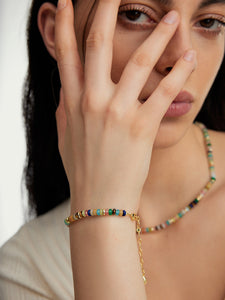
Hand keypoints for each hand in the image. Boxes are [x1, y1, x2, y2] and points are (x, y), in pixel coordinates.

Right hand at [55, 0, 195, 212]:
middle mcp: (92, 102)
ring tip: (172, 18)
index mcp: (72, 103)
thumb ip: (64, 109)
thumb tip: (64, 88)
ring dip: (158, 36)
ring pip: (139, 62)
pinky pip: (164, 94)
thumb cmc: (83, 169)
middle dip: (107, 9)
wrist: (98, 201)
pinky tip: (190, 59)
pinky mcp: (141, 128)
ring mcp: (118, 113)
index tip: (69, 0)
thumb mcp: (65, 137)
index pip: (66, 54)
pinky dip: (179, 74)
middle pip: (98, 43)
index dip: (67, 23)